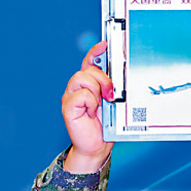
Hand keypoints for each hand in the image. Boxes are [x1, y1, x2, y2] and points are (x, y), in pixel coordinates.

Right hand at [62, 41, 114, 172]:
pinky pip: (81, 95)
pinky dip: (90, 103)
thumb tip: (122, 74)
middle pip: (88, 69)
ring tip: (101, 103)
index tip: (106, 44)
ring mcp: (71, 96)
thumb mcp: (114, 103)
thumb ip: (114, 88)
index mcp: (90, 84)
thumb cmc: (106, 125)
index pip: (90, 62)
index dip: (96, 51)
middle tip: (111, 93)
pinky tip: (91, 112)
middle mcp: (78, 87)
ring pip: (82, 78)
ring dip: (97, 90)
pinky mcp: (68, 106)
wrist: (97, 146)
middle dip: (104, 78)